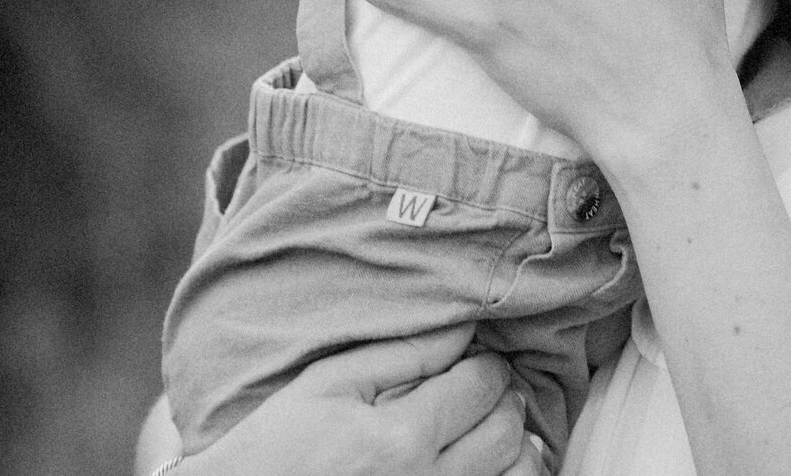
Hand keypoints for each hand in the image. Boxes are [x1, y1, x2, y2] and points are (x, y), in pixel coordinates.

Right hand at [171, 327, 543, 475]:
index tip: (478, 359)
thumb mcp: (326, 386)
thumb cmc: (273, 448)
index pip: (480, 386)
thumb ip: (401, 354)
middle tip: (490, 385)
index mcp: (399, 438)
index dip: (488, 364)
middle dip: (506, 398)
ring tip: (492, 426)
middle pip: (505, 431)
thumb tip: (461, 328)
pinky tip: (483, 464)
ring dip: (517, 445)